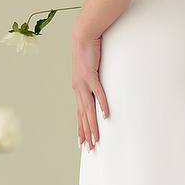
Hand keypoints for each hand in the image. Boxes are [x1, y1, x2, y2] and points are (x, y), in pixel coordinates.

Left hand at [72, 30, 108, 149]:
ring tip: (96, 139)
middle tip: (90, 148)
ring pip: (88, 109)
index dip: (81, 128)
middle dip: (87, 133)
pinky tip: (106, 115)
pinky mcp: (91, 75)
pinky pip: (98, 93)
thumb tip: (97, 89)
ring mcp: (84, 83)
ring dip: (93, 125)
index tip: (82, 142)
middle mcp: (78, 89)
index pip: (79, 113)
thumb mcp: (89, 70)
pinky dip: (102, 104)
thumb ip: (92, 80)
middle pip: (83, 116)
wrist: (82, 35)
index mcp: (78, 89)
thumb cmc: (86, 51)